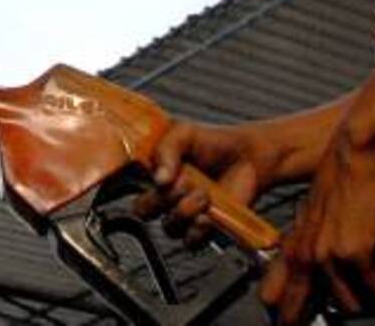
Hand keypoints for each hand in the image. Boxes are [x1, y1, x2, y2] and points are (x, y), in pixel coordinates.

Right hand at [135, 120, 275, 246]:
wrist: (246, 156)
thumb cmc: (213, 143)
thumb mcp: (184, 133)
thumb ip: (166, 149)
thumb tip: (158, 179)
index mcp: (154, 176)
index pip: (128, 189)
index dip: (138, 188)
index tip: (159, 177)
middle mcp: (165, 199)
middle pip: (144, 211)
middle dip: (162, 198)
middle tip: (183, 183)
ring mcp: (183, 216)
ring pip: (169, 227)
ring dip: (186, 209)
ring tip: (204, 194)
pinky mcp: (203, 230)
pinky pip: (190, 240)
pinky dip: (200, 228)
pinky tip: (210, 213)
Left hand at [259, 127, 374, 323]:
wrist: (357, 150)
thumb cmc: (342, 170)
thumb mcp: (319, 206)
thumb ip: (317, 237)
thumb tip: (326, 261)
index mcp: (298, 242)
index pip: (287, 291)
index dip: (291, 313)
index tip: (291, 324)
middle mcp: (309, 253)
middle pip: (311, 305)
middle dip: (334, 315)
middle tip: (355, 318)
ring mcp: (331, 256)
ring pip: (348, 303)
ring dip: (369, 306)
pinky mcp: (357, 253)